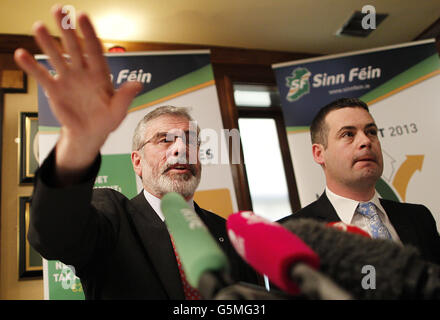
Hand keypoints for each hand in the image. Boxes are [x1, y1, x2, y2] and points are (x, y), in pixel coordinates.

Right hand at [14, 6, 141, 181]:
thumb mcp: (118, 111)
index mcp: (100, 75)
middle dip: (67, 30)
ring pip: (56, 57)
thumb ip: (125, 97)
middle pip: (74, 47)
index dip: (89, 33)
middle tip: (59, 10)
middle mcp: (83, 72)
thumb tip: (137, 85)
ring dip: (47, 42)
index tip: (82, 16)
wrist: (90, 133)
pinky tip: (21, 54)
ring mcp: (68, 79)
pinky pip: (42, 76)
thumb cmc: (106, 121)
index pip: (94, 50)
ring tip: (39, 26)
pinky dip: (32, 67)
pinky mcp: (55, 90)